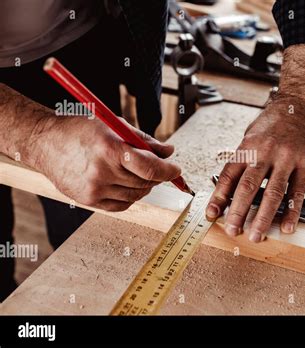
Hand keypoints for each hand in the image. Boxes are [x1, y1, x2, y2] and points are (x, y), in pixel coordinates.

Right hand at [31, 115, 180, 210]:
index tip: (176, 170)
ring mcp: (93, 189)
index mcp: (110, 149)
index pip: (151, 168)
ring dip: (144, 187)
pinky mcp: (87, 200)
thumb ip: (145, 141)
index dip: (169, 171)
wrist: (44, 141)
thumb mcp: (115, 126)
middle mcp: (101, 171)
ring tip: (139, 174)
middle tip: (158, 168)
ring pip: (135, 196)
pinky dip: (130, 197)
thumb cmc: (80, 129)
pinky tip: (127, 185)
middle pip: (145, 183)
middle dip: (158, 176)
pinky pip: (121, 205)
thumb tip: (169, 152)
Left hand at [205, 43, 304, 241]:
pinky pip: (298, 191)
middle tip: (232, 231)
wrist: (299, 102)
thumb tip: (230, 186)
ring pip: (273, 193)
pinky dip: (292, 211)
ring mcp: (286, 158)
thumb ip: (243, 158)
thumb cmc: (273, 120)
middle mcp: (265, 152)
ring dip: (263, 217)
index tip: (212, 214)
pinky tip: (287, 226)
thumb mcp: (250, 134)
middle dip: (238, 212)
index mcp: (248, 146)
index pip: (229, 176)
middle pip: (248, 187)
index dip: (219, 197)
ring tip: (256, 235)